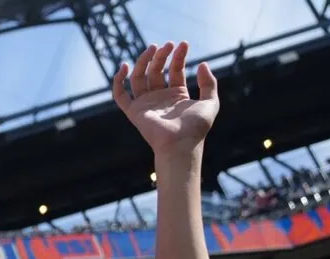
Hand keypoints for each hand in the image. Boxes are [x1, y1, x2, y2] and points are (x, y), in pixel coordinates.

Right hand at [112, 41, 218, 158]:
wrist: (180, 144)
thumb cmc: (196, 128)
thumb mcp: (211, 102)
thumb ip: (209, 83)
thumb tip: (202, 64)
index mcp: (177, 95)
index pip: (175, 70)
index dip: (178, 56)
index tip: (183, 44)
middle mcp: (160, 97)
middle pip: (156, 70)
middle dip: (161, 56)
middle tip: (168, 44)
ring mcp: (146, 104)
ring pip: (139, 77)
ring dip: (144, 61)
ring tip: (153, 48)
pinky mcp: (134, 112)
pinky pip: (120, 95)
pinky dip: (118, 81)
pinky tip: (125, 66)